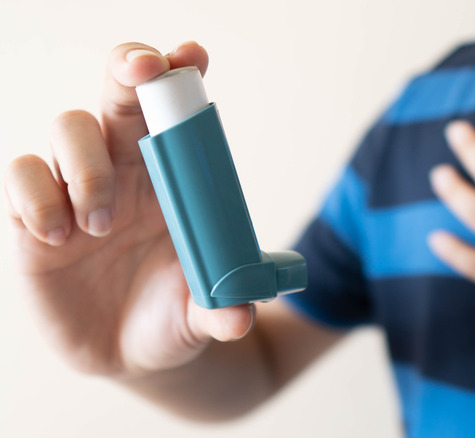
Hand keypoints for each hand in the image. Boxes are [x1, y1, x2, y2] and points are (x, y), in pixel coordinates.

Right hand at [5, 42, 254, 376]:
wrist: (126, 354)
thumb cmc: (170, 317)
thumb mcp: (199, 314)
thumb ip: (220, 309)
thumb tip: (240, 317)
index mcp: (172, 177)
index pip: (172, 110)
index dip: (179, 73)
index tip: (192, 57)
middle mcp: (123, 169)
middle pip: (118, 92)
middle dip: (129, 68)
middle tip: (142, 72)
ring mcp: (75, 189)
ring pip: (68, 127)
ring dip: (86, 166)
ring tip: (100, 226)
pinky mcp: (30, 218)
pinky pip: (22, 173)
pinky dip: (37, 195)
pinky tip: (58, 235)